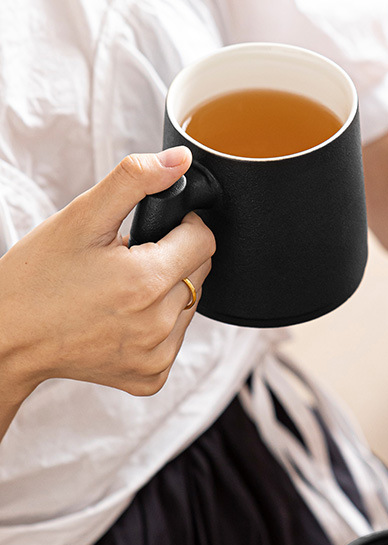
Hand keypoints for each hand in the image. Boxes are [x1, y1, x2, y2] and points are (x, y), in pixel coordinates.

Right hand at [0, 146, 214, 402]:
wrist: (9, 337)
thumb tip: (179, 162)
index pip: (204, 240)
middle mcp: (159, 324)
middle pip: (200, 273)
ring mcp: (157, 355)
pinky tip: (123, 318)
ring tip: (122, 289)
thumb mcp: (80, 218)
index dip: (183, 226)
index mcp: (147, 282)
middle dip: (173, 258)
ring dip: (168, 292)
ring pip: (190, 305)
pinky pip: (175, 339)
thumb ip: (133, 182)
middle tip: (128, 259)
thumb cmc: (37, 278)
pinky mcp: (152, 376)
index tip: (154, 229)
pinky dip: (158, 325)